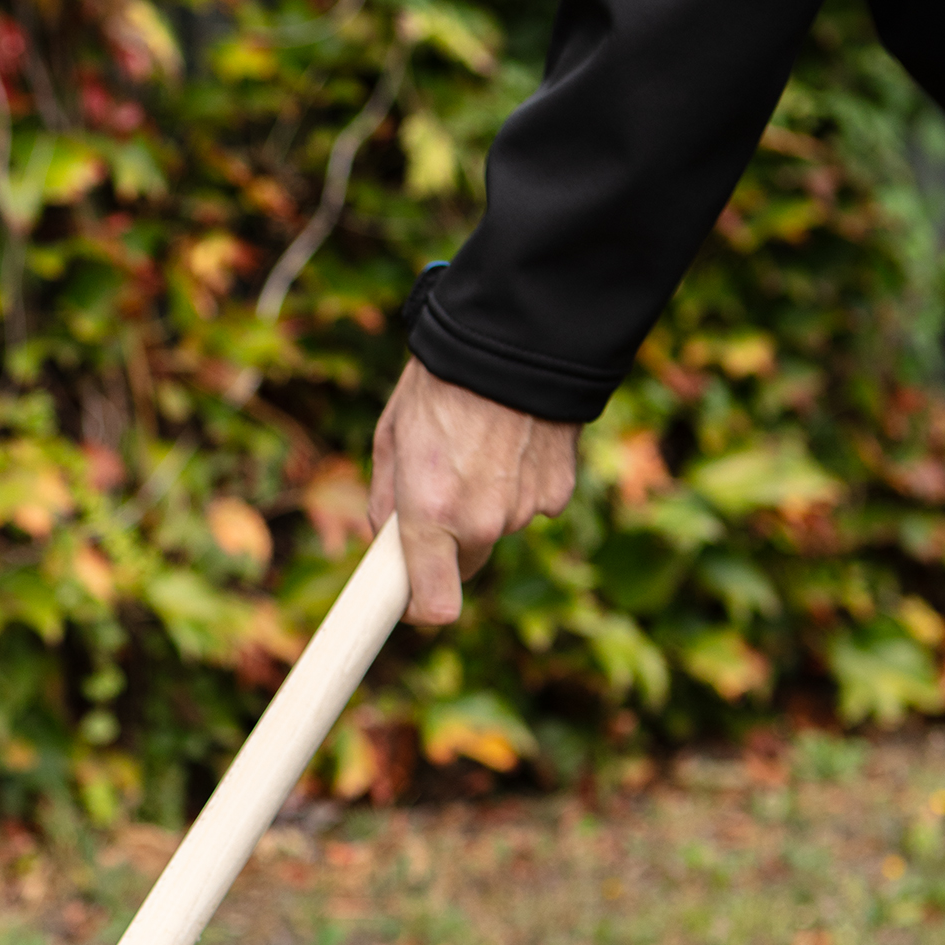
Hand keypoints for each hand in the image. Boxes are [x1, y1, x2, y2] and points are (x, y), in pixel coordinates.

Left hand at [370, 358, 579, 625]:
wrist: (514, 337)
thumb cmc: (441, 382)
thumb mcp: (392, 436)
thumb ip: (385, 500)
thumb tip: (388, 539)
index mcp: (431, 513)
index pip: (434, 606)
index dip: (416, 607)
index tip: (405, 600)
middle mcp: (482, 522)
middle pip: (465, 566)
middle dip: (448, 545)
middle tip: (438, 494)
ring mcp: (525, 509)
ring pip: (497, 529)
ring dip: (485, 504)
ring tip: (478, 446)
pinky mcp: (558, 492)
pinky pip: (531, 504)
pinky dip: (519, 484)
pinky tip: (512, 442)